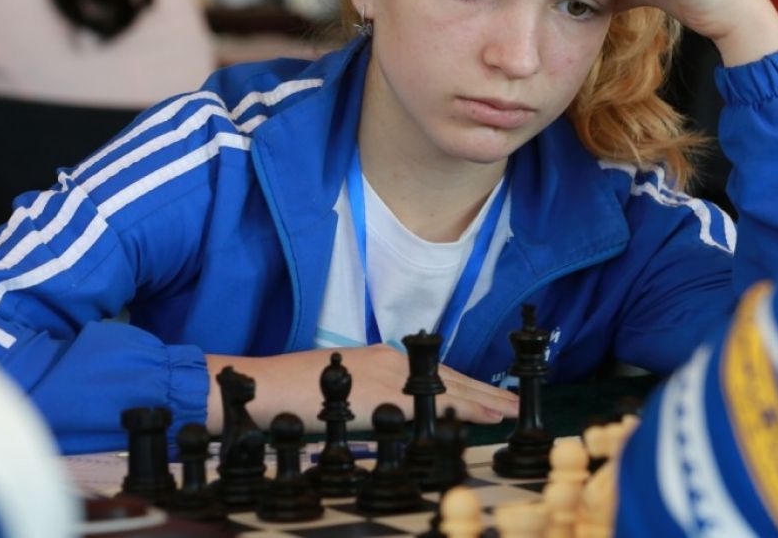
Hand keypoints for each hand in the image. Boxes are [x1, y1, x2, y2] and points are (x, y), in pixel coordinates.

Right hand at [205, 345, 518, 432]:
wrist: (262, 388)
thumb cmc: (291, 396)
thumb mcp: (340, 393)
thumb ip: (371, 401)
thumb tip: (396, 419)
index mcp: (379, 359)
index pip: (433, 373)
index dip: (466, 386)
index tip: (491, 395)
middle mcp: (388, 360)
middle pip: (448, 377)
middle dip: (484, 391)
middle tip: (514, 403)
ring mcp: (386, 375)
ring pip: (446, 389)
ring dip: (482, 400)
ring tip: (510, 410)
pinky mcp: (381, 393)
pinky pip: (429, 404)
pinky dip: (460, 410)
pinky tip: (482, 417)